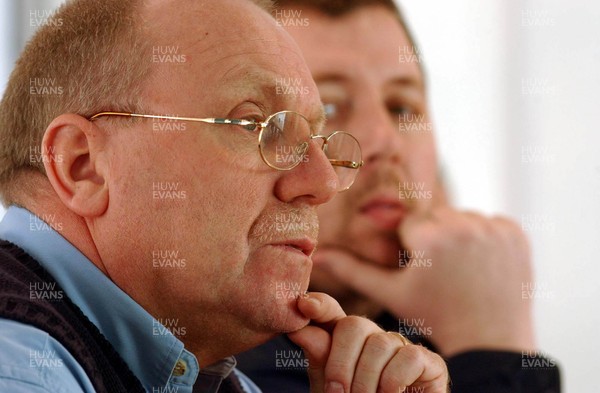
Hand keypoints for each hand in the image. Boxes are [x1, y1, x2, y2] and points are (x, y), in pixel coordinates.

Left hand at [288, 292, 447, 392]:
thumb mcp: (329, 387)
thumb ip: (320, 358)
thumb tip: (300, 330)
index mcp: (345, 341)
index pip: (331, 311)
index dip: (320, 304)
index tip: (304, 305)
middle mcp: (373, 337)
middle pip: (354, 324)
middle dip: (341, 362)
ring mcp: (400, 347)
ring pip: (380, 344)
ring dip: (366, 380)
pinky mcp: (428, 361)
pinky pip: (408, 357)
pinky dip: (393, 381)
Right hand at [313, 207, 535, 355]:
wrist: (488, 339)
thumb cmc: (434, 315)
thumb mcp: (390, 292)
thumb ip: (352, 269)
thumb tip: (316, 255)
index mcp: (429, 234)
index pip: (409, 223)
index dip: (411, 248)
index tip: (424, 270)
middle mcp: (463, 224)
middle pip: (436, 217)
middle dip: (434, 238)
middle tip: (441, 271)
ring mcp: (493, 228)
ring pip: (462, 217)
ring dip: (459, 235)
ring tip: (461, 269)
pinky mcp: (517, 232)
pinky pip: (490, 222)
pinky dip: (485, 238)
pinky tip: (481, 264)